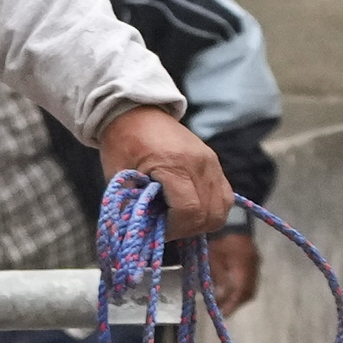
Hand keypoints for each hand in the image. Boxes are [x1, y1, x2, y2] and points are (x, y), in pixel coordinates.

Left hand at [95, 104, 234, 239]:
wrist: (135, 112)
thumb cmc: (122, 143)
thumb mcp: (119, 176)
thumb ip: (135, 204)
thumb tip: (150, 230)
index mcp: (173, 164)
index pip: (189, 210)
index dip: (174, 228)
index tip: (157, 230)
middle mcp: (200, 163)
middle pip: (210, 213)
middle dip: (187, 228)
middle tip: (166, 227)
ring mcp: (211, 162)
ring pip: (222, 207)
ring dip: (202, 221)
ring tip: (178, 219)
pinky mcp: (214, 162)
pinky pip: (223, 195)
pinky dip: (210, 208)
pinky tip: (190, 209)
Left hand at [202, 222, 261, 313]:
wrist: (231, 215)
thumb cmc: (217, 236)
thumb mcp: (212, 256)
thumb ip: (216, 276)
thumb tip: (219, 298)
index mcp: (244, 266)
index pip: (241, 292)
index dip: (232, 304)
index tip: (222, 315)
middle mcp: (253, 266)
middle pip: (248, 292)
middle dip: (235, 303)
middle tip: (222, 311)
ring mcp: (254, 262)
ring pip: (249, 286)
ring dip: (237, 296)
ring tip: (224, 302)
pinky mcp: (251, 258)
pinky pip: (248, 278)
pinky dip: (239, 287)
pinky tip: (229, 288)